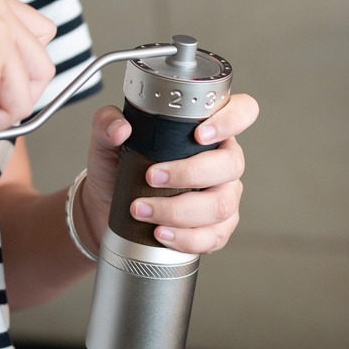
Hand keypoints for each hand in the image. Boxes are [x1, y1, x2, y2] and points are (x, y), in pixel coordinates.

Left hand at [83, 93, 258, 254]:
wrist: (108, 211)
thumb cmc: (118, 171)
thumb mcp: (106, 141)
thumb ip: (107, 122)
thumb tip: (121, 128)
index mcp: (207, 130)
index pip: (242, 111)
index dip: (231, 120)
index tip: (199, 134)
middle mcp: (222, 162)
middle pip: (231, 164)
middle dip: (189, 173)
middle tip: (151, 177)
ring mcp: (223, 196)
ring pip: (222, 204)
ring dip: (179, 210)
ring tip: (142, 209)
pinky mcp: (216, 230)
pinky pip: (213, 236)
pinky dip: (185, 237)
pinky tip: (160, 233)